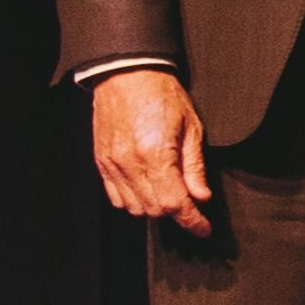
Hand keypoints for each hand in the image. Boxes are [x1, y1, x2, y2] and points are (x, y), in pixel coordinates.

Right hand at [88, 68, 213, 236]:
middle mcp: (130, 163)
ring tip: (170, 197)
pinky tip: (147, 191)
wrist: (126, 75)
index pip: (174, 203)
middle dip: (176, 214)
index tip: (203, 229)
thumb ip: (194, 166)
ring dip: (154, 209)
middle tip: (192, 208)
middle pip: (153, 209)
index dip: (191, 221)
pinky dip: (133, 201)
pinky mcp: (101, 162)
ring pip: (133, 207)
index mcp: (156, 154)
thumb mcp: (192, 127)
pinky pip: (115, 196)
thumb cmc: (163, 95)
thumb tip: (201, 197)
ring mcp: (112, 164)